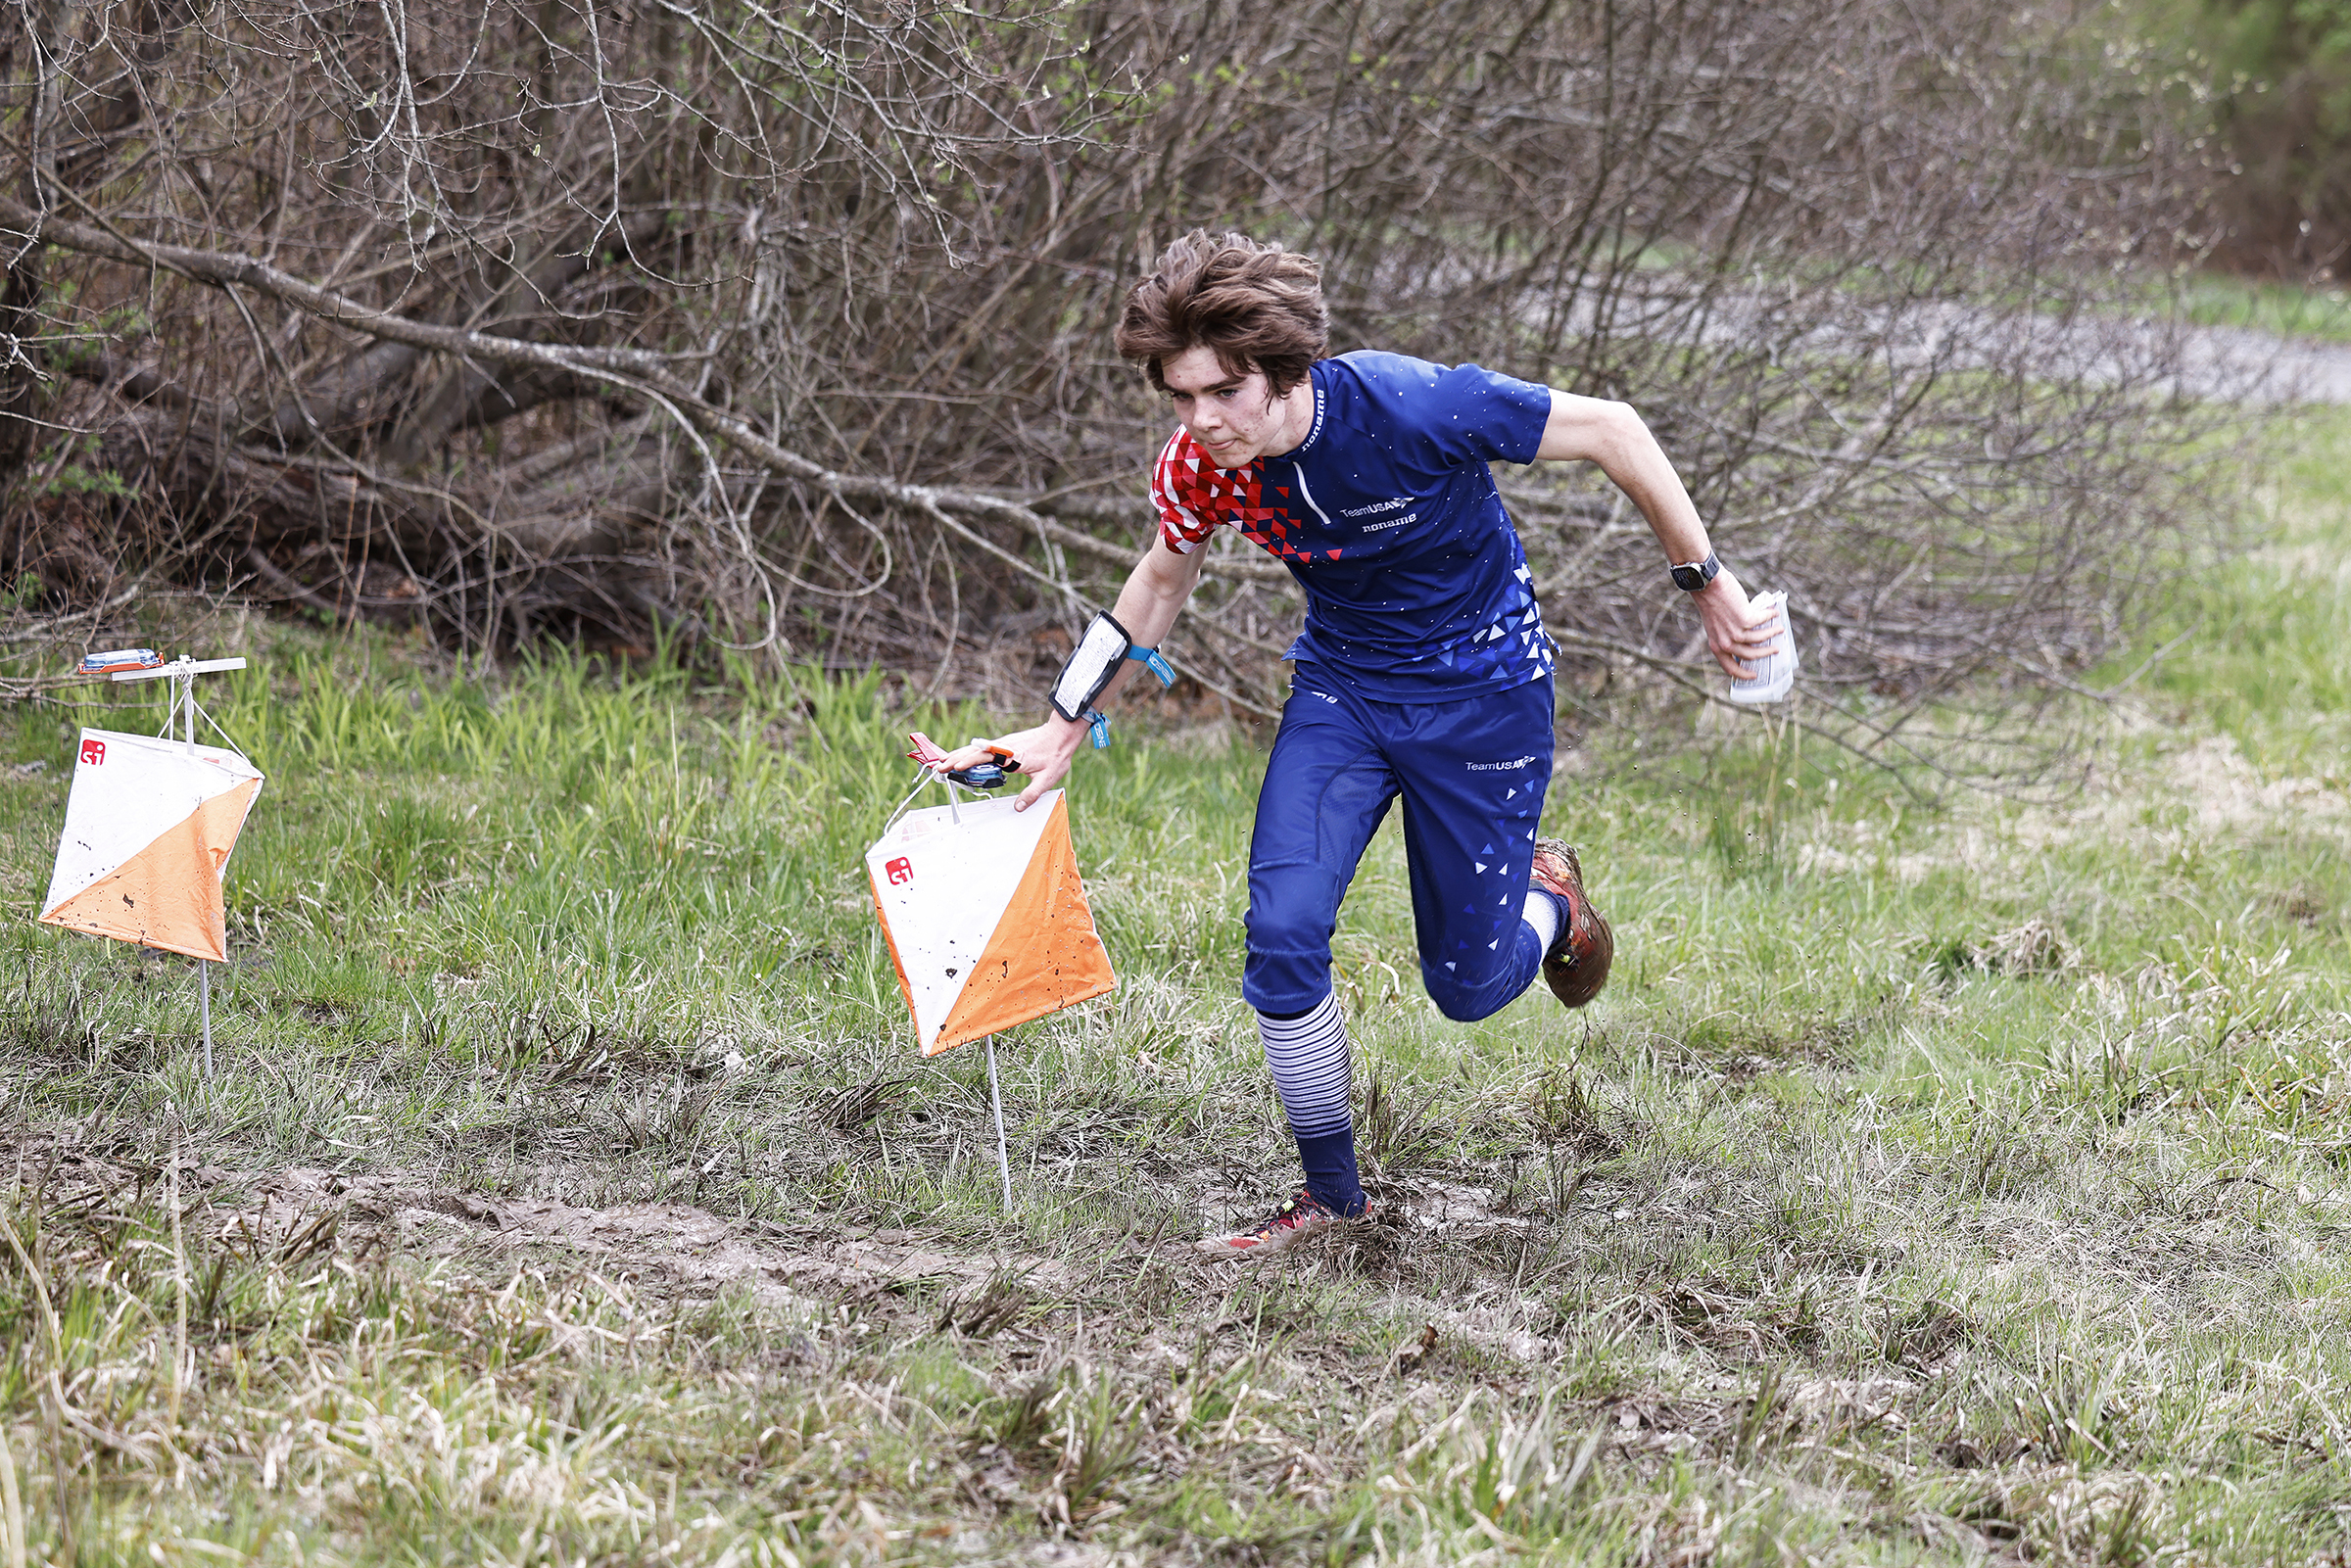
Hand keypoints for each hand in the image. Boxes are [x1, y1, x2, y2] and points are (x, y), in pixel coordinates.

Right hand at [939, 717, 1086, 810]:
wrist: (1061, 734)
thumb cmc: (1056, 754)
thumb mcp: (1047, 778)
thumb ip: (1032, 794)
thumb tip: (1018, 808)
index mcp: (1012, 754)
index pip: (986, 756)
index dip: (969, 761)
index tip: (955, 767)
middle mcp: (1005, 746)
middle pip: (974, 751)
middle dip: (955, 759)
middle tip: (938, 767)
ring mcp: (1003, 744)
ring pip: (976, 749)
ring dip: (958, 755)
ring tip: (942, 763)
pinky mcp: (1004, 745)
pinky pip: (982, 749)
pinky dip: (968, 754)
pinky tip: (961, 759)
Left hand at [1691, 567, 1783, 679]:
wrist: (1707, 585)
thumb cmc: (1710, 601)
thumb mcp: (1715, 625)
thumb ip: (1727, 634)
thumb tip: (1749, 638)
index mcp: (1716, 646)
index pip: (1730, 667)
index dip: (1743, 674)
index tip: (1753, 676)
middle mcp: (1725, 642)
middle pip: (1751, 656)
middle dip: (1766, 653)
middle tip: (1775, 650)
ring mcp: (1735, 632)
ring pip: (1760, 640)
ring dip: (1773, 634)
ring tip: (1779, 629)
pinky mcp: (1745, 620)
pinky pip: (1763, 621)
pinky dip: (1771, 617)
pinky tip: (1774, 613)